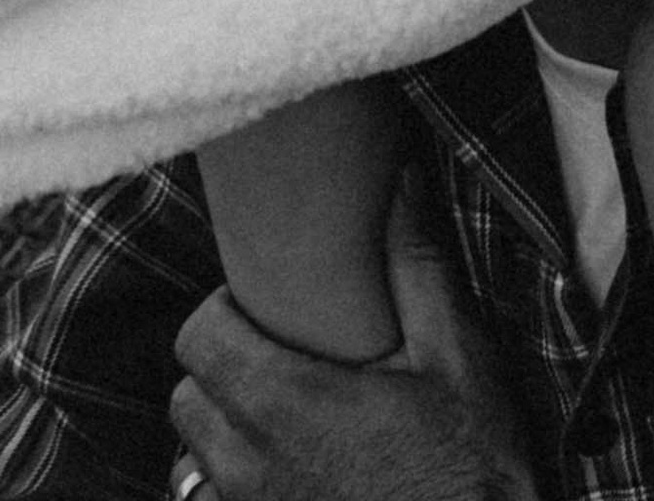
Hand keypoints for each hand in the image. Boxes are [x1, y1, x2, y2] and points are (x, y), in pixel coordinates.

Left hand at [171, 177, 540, 500]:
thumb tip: (403, 183)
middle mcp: (249, 467)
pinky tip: (284, 471)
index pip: (198, 339)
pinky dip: (230, 485)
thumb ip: (419, 267)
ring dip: (220, 432)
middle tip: (271, 350)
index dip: (220, 310)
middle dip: (217, 368)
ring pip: (190, 462)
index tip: (260, 301)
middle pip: (185, 400)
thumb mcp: (457, 357)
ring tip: (276, 414)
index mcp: (285, 405)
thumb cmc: (468, 466)